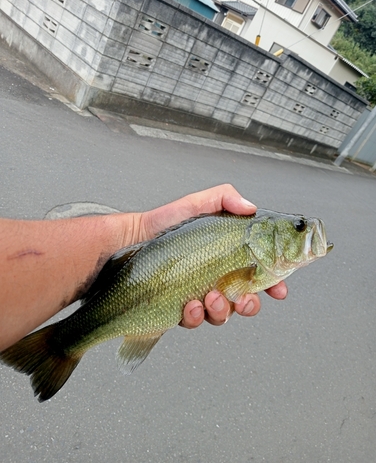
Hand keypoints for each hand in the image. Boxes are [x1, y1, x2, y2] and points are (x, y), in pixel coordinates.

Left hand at [136, 184, 287, 327]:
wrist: (129, 240)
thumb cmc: (163, 224)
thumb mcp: (195, 204)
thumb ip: (224, 198)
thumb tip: (250, 207)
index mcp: (224, 258)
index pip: (256, 274)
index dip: (272, 284)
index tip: (279, 289)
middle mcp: (213, 279)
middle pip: (243, 300)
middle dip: (249, 304)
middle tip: (243, 298)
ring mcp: (196, 296)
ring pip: (221, 314)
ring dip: (222, 310)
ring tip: (211, 296)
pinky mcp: (176, 310)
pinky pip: (193, 321)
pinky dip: (196, 316)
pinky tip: (190, 304)